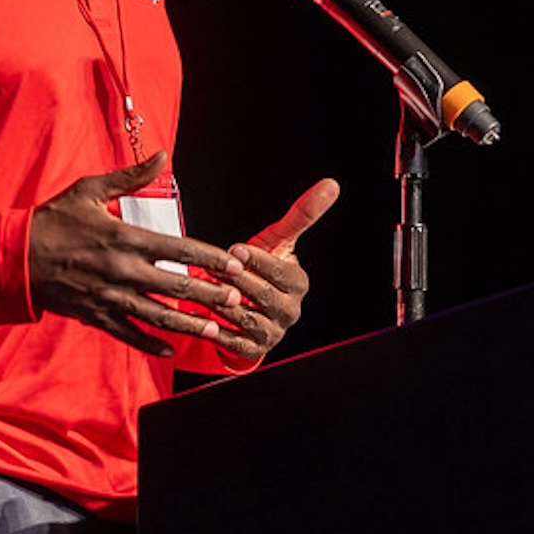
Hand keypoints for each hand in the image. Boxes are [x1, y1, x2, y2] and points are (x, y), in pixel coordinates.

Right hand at [29, 152, 248, 356]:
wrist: (12, 257)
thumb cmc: (53, 220)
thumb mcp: (89, 190)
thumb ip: (130, 176)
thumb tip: (161, 155)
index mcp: (125, 238)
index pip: (180, 248)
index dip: (212, 258)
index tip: (235, 265)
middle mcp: (123, 271)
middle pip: (177, 286)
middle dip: (211, 294)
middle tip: (238, 300)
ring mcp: (109, 297)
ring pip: (158, 315)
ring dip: (189, 323)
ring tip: (215, 329)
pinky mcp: (95, 316)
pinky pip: (128, 334)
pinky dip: (150, 343)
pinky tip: (170, 349)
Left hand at [206, 177, 340, 360]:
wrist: (249, 303)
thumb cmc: (263, 265)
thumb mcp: (279, 240)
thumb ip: (303, 213)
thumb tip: (331, 184)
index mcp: (298, 283)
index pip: (280, 271)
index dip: (258, 260)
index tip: (235, 248)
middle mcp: (290, 310)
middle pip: (263, 296)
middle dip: (237, 280)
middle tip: (212, 267)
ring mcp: (274, 332)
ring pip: (247, 318)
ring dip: (224, 305)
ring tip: (202, 291)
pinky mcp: (254, 349)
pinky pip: (236, 343)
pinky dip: (219, 334)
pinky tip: (203, 323)